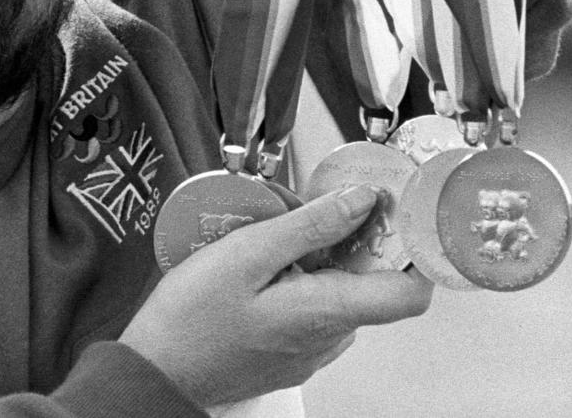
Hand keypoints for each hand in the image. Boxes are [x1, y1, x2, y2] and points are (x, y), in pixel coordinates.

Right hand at [120, 184, 433, 407]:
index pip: (411, 293)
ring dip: (329, 260)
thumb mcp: (248, 253)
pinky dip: (308, 280)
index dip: (417, 250)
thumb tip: (363, 200)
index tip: (401, 212)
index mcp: (327, 314)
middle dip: (359, 241)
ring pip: (345, 296)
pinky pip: (318, 310)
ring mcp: (311, 352)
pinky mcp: (291, 354)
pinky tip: (271, 264)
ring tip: (287, 232)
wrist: (154, 372)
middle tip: (326, 205)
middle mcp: (329, 339)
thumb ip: (311, 226)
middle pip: (375, 286)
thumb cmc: (191, 317)